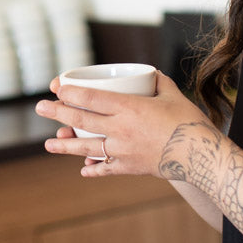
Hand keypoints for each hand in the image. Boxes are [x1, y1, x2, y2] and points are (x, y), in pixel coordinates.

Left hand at [34, 72, 205, 177]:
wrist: (202, 156)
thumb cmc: (190, 122)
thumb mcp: (172, 94)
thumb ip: (156, 82)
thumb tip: (148, 74)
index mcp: (129, 107)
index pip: (91, 97)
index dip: (70, 92)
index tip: (57, 87)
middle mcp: (121, 129)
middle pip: (81, 120)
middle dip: (58, 112)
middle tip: (40, 107)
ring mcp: (122, 150)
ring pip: (86, 147)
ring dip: (65, 145)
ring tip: (49, 143)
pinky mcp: (130, 167)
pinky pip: (106, 168)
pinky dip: (93, 168)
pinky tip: (83, 169)